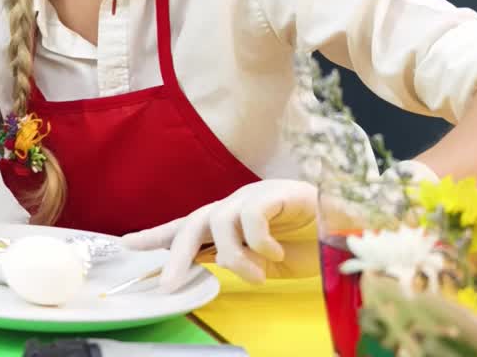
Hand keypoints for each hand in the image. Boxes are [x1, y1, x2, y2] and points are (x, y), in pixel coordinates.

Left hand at [120, 179, 319, 290]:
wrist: (351, 228)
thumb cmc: (309, 243)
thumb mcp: (264, 263)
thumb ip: (235, 261)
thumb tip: (209, 265)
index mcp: (228, 222)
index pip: (184, 227)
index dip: (155, 235)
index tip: (125, 244)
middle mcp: (234, 206)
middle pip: (191, 224)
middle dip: (177, 255)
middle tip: (169, 283)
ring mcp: (253, 197)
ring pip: (219, 223)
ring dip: (234, 257)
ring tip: (256, 275)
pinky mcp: (275, 193)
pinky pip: (250, 217)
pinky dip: (260, 242)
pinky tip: (277, 252)